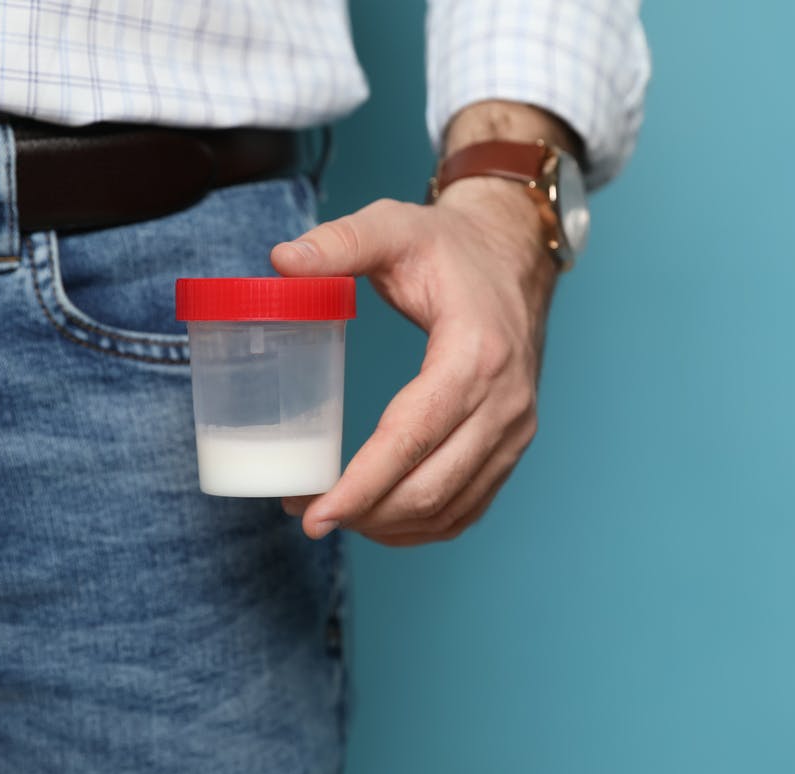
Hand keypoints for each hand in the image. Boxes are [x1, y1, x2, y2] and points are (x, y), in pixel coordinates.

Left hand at [271, 176, 558, 545]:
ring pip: (450, 509)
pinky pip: (468, 507)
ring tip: (333, 516)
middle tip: (305, 515)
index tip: (314, 512)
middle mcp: (505, 402)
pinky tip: (379, 519)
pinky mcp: (512, 446)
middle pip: (431, 487)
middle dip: (364, 514)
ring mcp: (515, 430)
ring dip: (388, 526)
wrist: (513, 257)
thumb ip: (339, 242)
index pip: (414, 437)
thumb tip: (279, 261)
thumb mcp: (394, 226)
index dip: (363, 484)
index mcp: (475, 354)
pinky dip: (421, 526)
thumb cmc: (449, 247)